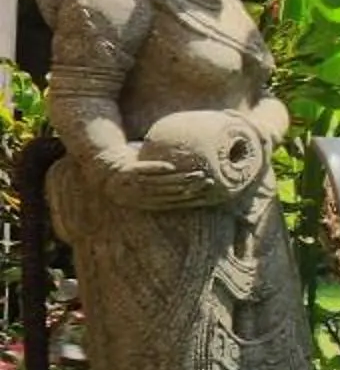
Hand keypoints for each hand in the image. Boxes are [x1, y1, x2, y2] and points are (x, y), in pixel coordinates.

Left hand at [98, 148, 224, 210]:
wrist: (100, 166)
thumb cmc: (128, 175)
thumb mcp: (141, 186)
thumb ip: (160, 188)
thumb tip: (188, 188)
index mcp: (142, 203)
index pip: (170, 203)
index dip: (188, 200)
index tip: (206, 194)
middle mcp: (136, 196)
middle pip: (167, 193)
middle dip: (189, 188)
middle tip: (208, 182)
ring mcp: (130, 183)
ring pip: (158, 182)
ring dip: (178, 178)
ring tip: (196, 172)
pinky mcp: (125, 170)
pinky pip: (144, 169)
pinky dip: (157, 168)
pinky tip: (171, 166)